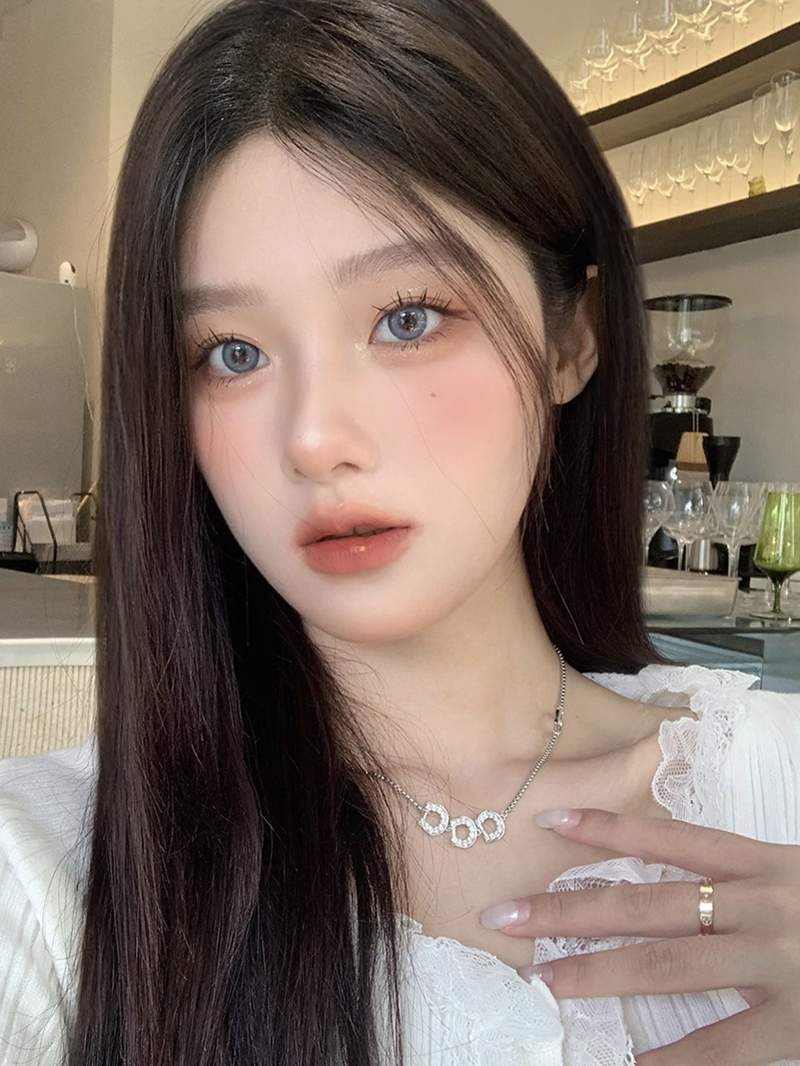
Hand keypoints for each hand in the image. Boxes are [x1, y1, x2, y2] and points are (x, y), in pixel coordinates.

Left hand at [479, 808, 799, 1065]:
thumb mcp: (797, 872)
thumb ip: (742, 873)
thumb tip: (674, 877)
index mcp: (762, 863)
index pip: (668, 839)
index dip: (607, 830)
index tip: (549, 823)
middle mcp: (761, 904)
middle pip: (646, 903)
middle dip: (571, 908)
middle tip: (507, 915)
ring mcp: (778, 962)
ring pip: (668, 964)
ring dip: (598, 972)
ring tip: (542, 978)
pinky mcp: (798, 1020)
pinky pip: (724, 1045)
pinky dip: (675, 1058)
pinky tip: (631, 1065)